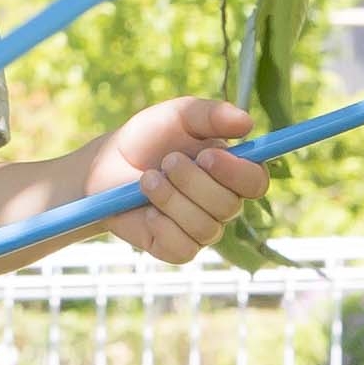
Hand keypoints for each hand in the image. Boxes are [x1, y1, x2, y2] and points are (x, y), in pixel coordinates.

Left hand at [92, 98, 271, 265]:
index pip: (256, 182)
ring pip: (205, 227)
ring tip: (147, 179)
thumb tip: (247, 122)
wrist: (107, 166)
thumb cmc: (149, 138)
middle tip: (167, 161)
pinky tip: (146, 210)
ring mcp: (201, 230)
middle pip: (229, 206)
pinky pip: (182, 247)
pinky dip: (161, 225)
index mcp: (231, 171)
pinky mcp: (177, 249)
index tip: (208, 155)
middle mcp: (222, 204)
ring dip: (171, 199)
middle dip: (193, 181)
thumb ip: (211, 115)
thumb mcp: (178, 115)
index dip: (238, 173)